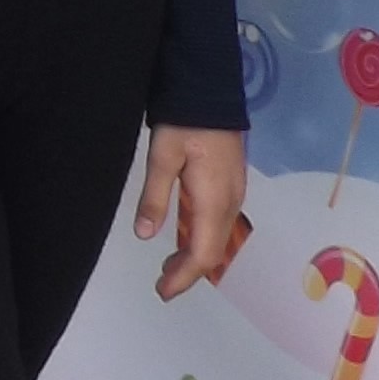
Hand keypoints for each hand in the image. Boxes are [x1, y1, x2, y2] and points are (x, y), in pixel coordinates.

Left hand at [135, 126, 250, 299]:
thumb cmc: (184, 120)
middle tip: (162, 283)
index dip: (183, 277)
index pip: (202, 253)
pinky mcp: (232, 183)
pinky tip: (184, 236)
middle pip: (214, 250)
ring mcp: (235, 192)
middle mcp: (230, 202)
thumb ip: (155, 197)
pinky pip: (220, 222)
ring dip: (196, 255)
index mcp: (214, 200)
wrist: (211, 88)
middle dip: (189, 271)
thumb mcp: (162, 156)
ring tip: (168, 266)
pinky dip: (202, 237)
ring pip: (218, 237)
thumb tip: (143, 235)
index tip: (162, 291)